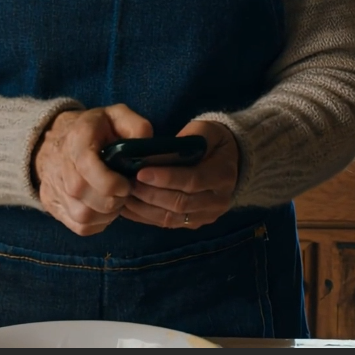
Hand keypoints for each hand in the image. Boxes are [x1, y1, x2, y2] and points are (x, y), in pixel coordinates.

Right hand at [33, 104, 152, 235]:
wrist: (57, 136)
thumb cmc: (94, 128)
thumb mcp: (117, 115)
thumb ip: (136, 127)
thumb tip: (146, 149)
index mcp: (77, 140)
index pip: (87, 168)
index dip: (111, 183)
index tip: (127, 184)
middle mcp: (60, 165)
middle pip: (85, 196)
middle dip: (113, 200)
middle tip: (125, 192)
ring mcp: (54, 187)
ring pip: (82, 215)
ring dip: (107, 214)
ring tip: (116, 200)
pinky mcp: (52, 204)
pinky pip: (78, 226)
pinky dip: (98, 223)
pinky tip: (104, 209)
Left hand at [121, 120, 238, 229]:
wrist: (230, 159)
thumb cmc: (212, 140)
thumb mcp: (204, 130)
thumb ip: (184, 140)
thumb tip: (155, 154)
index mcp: (223, 174)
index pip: (193, 180)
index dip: (166, 178)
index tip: (141, 172)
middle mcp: (218, 200)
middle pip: (181, 203)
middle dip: (151, 194)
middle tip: (128, 184)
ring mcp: (207, 215)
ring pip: (172, 218)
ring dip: (145, 209)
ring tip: (124, 196)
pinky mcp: (195, 223)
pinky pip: (169, 224)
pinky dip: (146, 217)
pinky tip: (129, 208)